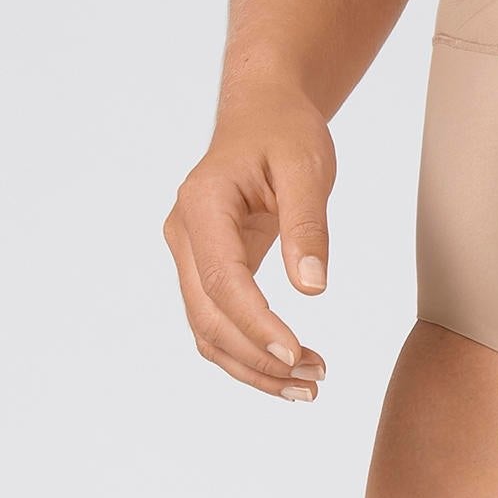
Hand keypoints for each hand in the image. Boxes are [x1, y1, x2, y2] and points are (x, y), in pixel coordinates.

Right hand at [164, 84, 334, 401]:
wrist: (263, 112)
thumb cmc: (286, 131)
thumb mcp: (307, 166)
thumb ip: (308, 225)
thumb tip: (312, 290)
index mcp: (202, 205)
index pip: (221, 280)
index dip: (254, 323)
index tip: (295, 353)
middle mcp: (184, 235)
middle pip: (208, 316)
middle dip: (256, 357)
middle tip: (313, 382)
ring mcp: (189, 254)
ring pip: (208, 329)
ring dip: (252, 365)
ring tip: (308, 385)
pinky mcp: (206, 267)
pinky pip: (219, 319)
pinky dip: (249, 349)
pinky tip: (288, 367)